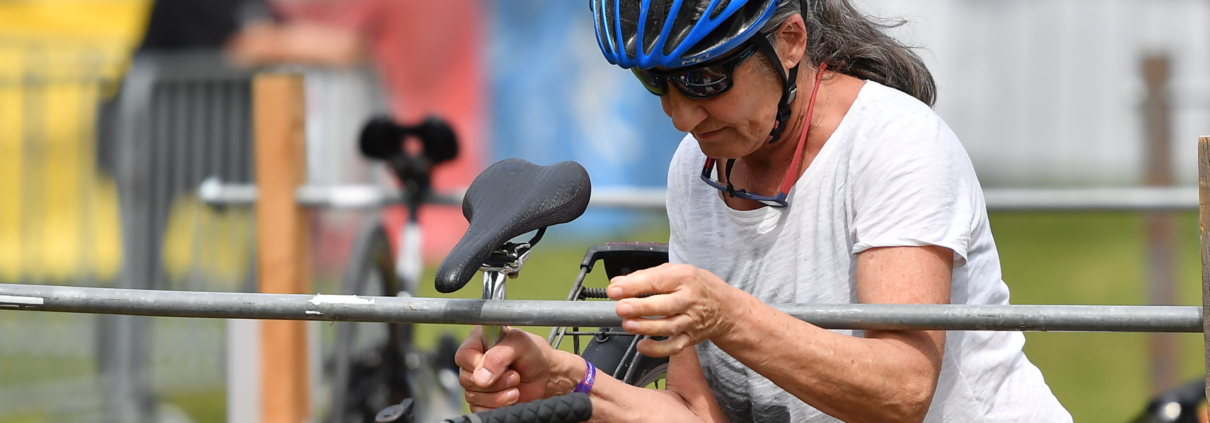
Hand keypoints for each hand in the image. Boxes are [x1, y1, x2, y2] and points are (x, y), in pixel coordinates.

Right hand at [454, 326, 576, 410]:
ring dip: (498, 395)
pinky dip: (497, 406)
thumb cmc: (534, 354)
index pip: (463, 356)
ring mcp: (478, 381)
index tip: (497, 367)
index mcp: (479, 341)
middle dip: (495, 382)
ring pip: (473, 395)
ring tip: (516, 386)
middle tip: (515, 376)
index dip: (477, 365)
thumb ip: (499, 356)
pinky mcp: (483, 399)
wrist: (546, 375)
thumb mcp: (520, 344)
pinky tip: (512, 396)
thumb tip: (481, 378)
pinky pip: (479, 409)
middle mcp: (475, 361)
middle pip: (467, 378)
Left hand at [608, 263, 748, 356]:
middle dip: (641, 308)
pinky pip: (675, 347)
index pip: (658, 281)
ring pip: (669, 327)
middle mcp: (689, 300)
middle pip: (665, 305)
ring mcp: (691, 321)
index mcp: (685, 278)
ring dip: (647, 327)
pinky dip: (658, 349)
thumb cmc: (696, 286)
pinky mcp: (691, 338)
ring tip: (627, 325)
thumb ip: (645, 276)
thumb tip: (617, 285)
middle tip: (620, 308)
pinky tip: (642, 346)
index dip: (635, 286)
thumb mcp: (676, 271)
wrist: (725, 308)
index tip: (614, 290)